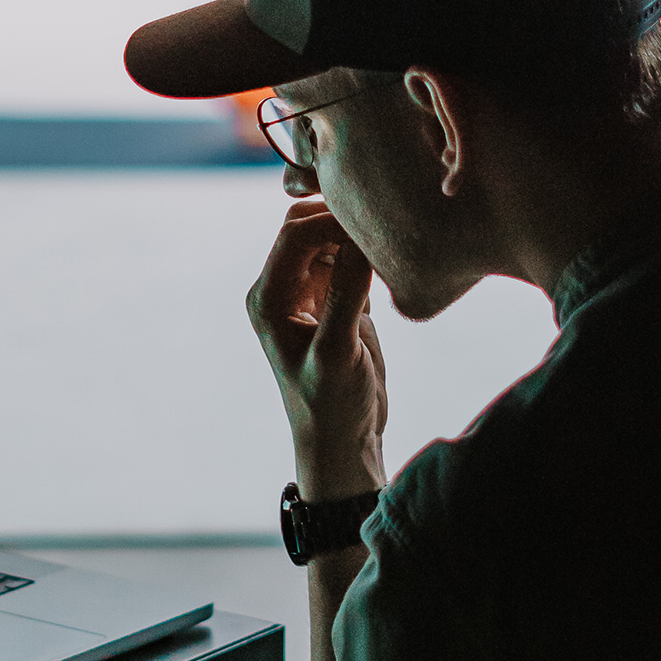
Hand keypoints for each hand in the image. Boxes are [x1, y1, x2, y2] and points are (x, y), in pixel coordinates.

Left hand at [247, 198, 387, 499]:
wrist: (342, 441)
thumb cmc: (332, 406)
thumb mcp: (338, 353)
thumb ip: (345, 294)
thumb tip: (360, 241)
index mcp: (269, 299)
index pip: (295, 235)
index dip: (331, 222)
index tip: (372, 229)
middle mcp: (281, 291)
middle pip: (306, 227)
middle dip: (341, 219)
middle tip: (384, 226)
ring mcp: (308, 294)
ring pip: (328, 239)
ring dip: (355, 235)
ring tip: (391, 242)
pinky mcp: (335, 301)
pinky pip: (347, 260)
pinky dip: (367, 254)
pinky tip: (391, 265)